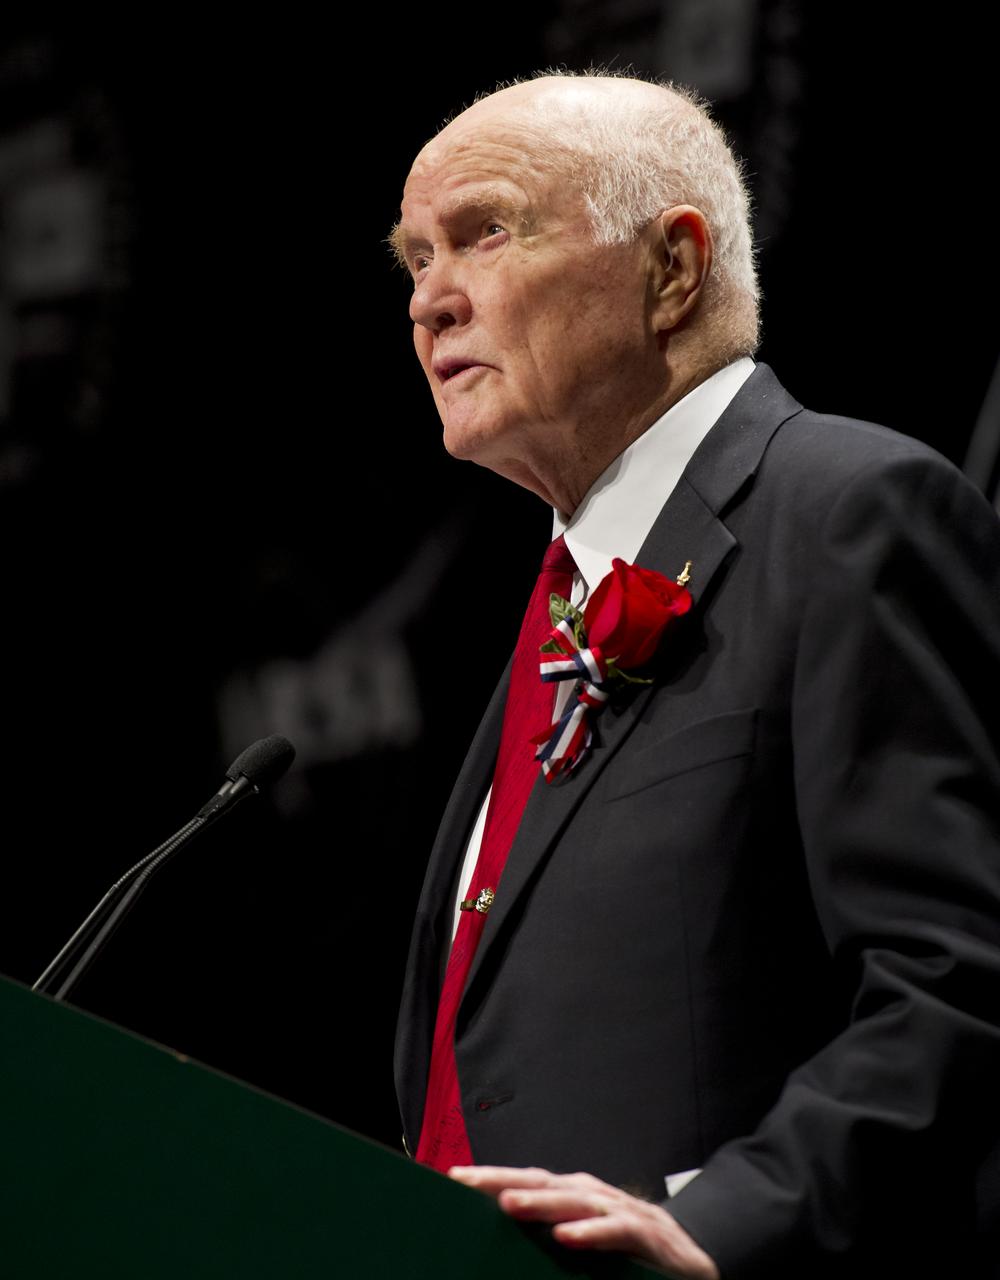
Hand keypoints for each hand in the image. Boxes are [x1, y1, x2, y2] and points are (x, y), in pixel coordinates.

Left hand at [448, 1165, 718, 1278]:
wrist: (696, 1267)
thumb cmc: (631, 1257)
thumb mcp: (583, 1246)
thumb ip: (548, 1239)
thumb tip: (500, 1239)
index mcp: (573, 1196)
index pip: (525, 1182)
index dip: (490, 1178)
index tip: (452, 1178)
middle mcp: (592, 1195)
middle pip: (541, 1182)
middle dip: (500, 1179)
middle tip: (463, 1180)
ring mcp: (621, 1211)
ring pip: (574, 1200)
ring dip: (540, 1202)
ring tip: (506, 1204)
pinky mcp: (648, 1235)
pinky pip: (617, 1231)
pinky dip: (591, 1232)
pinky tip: (566, 1236)